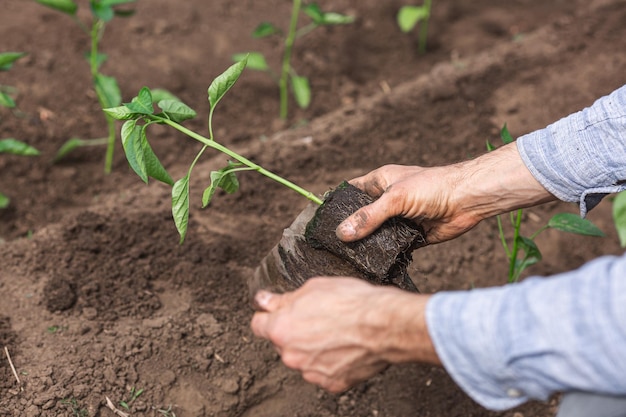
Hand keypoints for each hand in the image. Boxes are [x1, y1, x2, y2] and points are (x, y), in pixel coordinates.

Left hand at [250, 277, 438, 392]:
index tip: (279, 312)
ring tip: (336, 332)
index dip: (269, 315)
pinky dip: (330, 362)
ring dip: (312, 349)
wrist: (385, 325)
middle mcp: (291, 356)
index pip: (258, 325)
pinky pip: (323, 372)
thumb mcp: (314, 287)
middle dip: (294, 332)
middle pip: (282, 343)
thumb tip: (263, 300)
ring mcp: (311, 373)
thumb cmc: (353, 302)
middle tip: (317, 318)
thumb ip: (283, 298)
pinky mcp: (332, 383)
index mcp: (281, 329)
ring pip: (303, 359)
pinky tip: (344, 347)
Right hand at [336, 143, 554, 243]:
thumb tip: (342, 233)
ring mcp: (398, 219)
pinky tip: (372, 265)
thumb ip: (369, 216)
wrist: (468, 201)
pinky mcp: (410, 237)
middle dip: (349, 230)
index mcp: (380, 182)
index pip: (350, 193)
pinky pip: (391, 248)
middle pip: (361, 217)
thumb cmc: (433, 187)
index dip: (336, 205)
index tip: (320, 222)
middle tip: (330, 247)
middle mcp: (387, 201)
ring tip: (347, 259)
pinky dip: (384, 255)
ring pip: (375, 234)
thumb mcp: (396, 199)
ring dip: (367, 244)